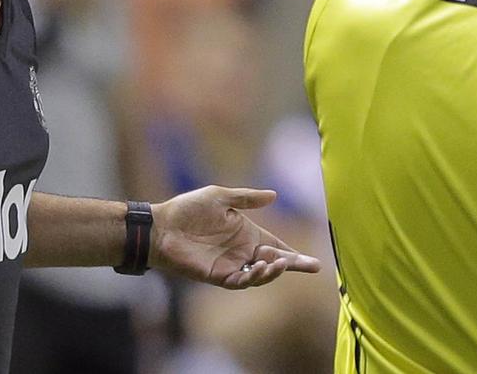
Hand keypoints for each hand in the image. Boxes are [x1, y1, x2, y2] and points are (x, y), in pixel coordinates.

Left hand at [150, 185, 321, 289]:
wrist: (162, 226)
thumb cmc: (188, 209)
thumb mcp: (221, 197)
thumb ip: (246, 199)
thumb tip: (274, 195)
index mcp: (247, 233)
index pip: (277, 246)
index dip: (295, 256)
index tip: (314, 264)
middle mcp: (242, 251)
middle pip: (274, 263)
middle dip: (292, 265)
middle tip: (306, 264)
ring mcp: (231, 265)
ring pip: (260, 275)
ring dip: (272, 271)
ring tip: (280, 262)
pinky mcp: (217, 276)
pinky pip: (240, 281)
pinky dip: (252, 277)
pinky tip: (259, 267)